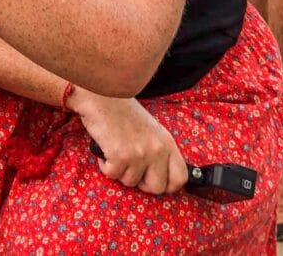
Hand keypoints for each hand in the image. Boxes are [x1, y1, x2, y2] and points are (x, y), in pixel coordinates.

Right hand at [67, 87, 187, 194]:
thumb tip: (159, 175)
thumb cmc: (122, 112)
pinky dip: (105, 165)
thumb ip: (158, 152)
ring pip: (130, 182)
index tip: (153, 180)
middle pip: (157, 188)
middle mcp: (157, 150)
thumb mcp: (151, 130)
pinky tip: (105, 149)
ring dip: (119, 170)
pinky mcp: (120, 156)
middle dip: (141, 183)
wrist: (102, 96)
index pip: (180, 178)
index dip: (167, 185)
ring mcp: (140, 154)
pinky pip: (112, 174)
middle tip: (131, 169)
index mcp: (167, 143)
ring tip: (115, 151)